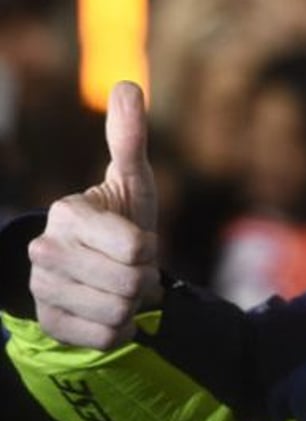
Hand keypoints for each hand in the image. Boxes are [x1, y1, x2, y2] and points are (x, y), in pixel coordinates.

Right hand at [28, 81, 161, 348]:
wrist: (104, 268)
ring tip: (121, 289)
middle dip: (143, 279)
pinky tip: (110, 311)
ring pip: (118, 312)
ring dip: (133, 305)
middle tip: (131, 269)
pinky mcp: (48, 322)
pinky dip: (121, 329)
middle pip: (128, 283)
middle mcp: (44, 250)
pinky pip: (106, 337)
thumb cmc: (124, 220)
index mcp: (67, 213)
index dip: (150, 249)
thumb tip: (127, 83)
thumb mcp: (134, 181)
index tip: (138, 242)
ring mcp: (41, 287)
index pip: (135, 249)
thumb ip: (130, 137)